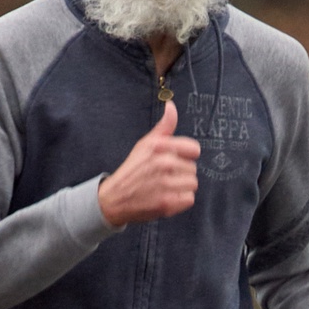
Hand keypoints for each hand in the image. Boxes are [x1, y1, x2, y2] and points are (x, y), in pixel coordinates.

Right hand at [98, 102, 199, 226]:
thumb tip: (171, 105)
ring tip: (165, 187)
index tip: (174, 160)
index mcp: (159, 146)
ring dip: (182, 187)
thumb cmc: (133, 169)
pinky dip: (180, 201)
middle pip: (193, 168)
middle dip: (181, 173)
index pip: (194, 149)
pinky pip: (189, 199)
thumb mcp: (145, 144)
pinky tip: (166, 197)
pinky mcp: (167, 203)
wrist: (114, 198)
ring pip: (192, 184)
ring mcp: (165, 184)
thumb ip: (164, 126)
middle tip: (163, 177)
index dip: (186, 156)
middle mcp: (163, 163)